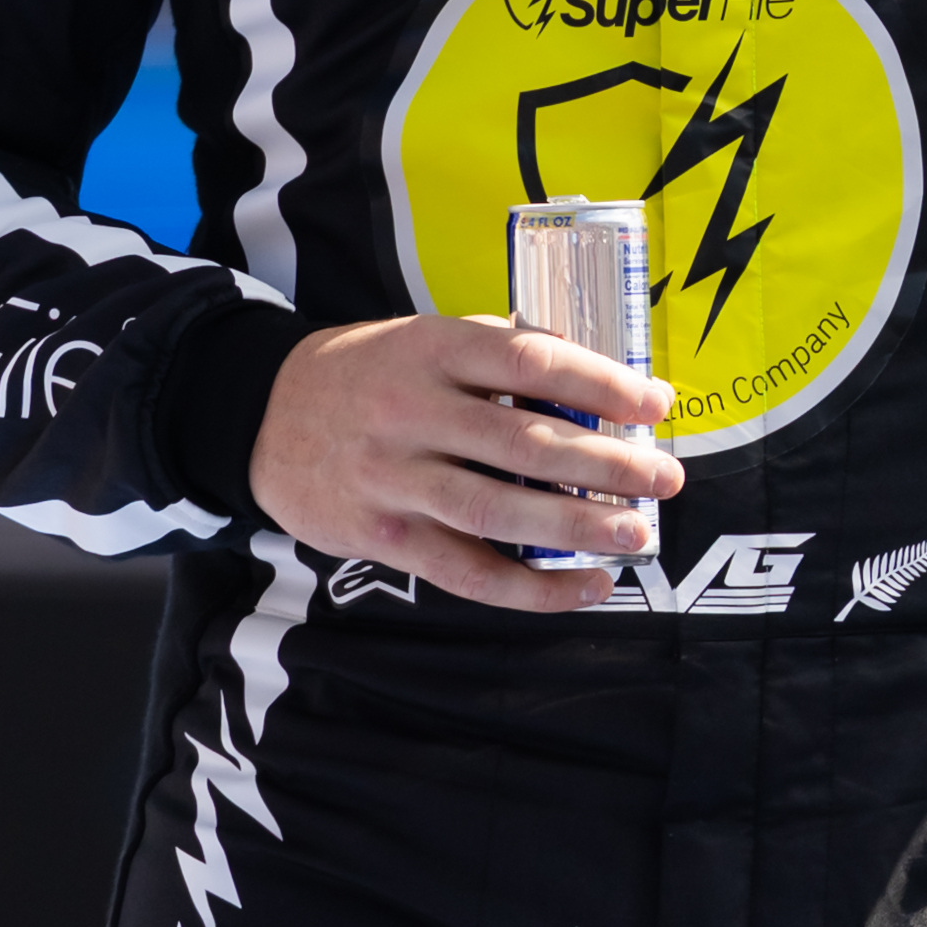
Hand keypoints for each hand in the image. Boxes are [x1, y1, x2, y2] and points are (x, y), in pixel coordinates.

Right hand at [246, 314, 681, 610]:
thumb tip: (605, 386)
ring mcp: (395, 480)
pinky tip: (585, 586)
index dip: (599, 383)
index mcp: (432, 348)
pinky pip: (468, 572)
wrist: (261, 415)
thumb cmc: (371, 373)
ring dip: (578, 527)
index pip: (529, 361)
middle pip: (524, 443)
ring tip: (638, 533)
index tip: (655, 403)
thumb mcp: (426, 338)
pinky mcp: (384, 538)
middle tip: (665, 477)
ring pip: (499, 512)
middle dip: (607, 464)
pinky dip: (532, 587)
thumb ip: (502, 356)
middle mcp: (413, 412)